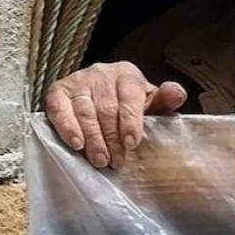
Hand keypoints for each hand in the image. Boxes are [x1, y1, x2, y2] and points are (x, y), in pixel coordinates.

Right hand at [44, 62, 187, 168]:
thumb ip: (165, 101)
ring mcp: (78, 80)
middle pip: (106, 108)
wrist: (100, 96)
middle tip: (115, 161)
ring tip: (100, 160)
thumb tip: (177, 93)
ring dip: (93, 139)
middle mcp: (102, 73)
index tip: (131, 144)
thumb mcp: (150, 103)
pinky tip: (76, 143)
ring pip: (85, 111)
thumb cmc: (130, 105)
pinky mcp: (58, 91)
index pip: (129, 97)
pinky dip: (67, 127)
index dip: (130, 122)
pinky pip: (60, 109)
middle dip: (112, 138)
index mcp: (128, 74)